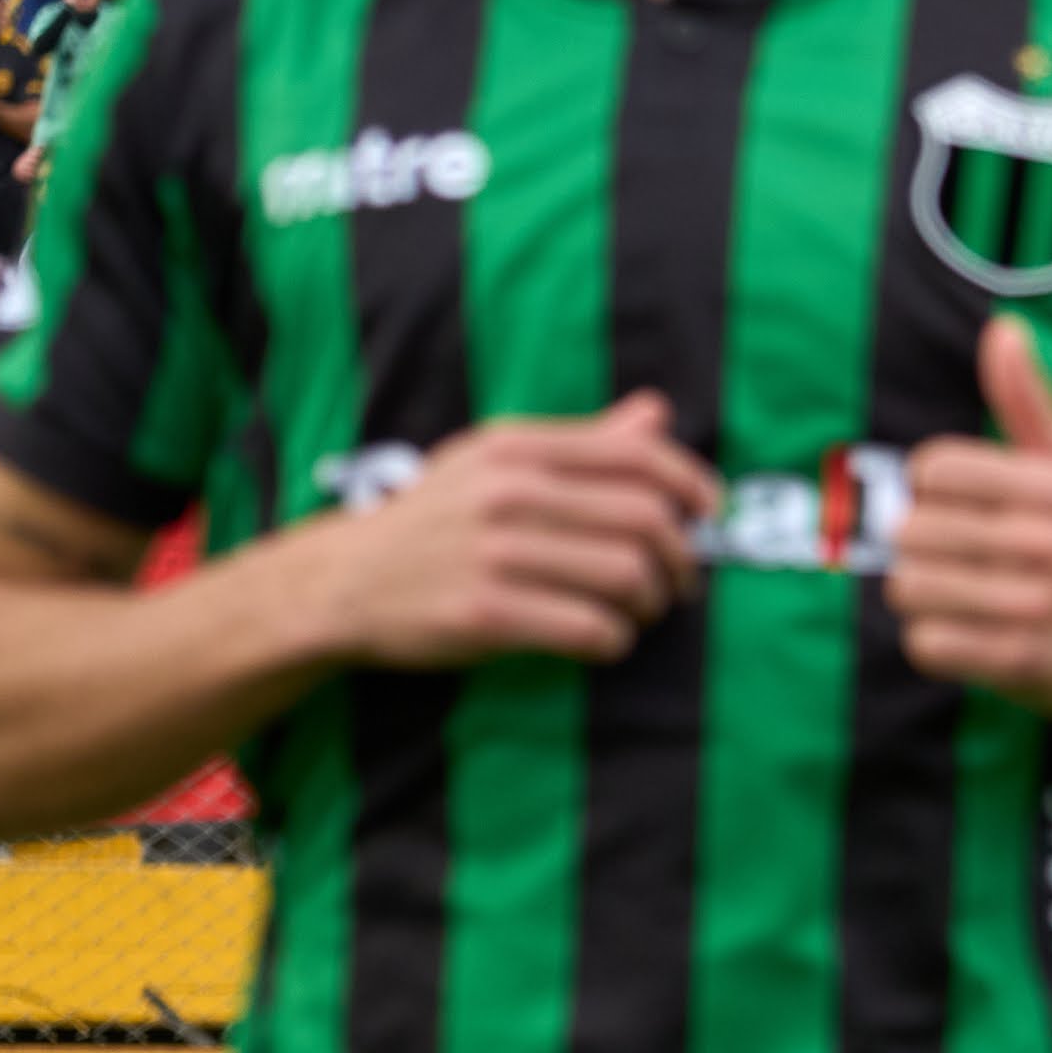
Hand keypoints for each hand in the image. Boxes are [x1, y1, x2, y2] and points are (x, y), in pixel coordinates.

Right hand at [308, 393, 717, 666]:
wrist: (342, 581)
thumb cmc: (437, 522)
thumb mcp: (496, 464)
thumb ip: (584, 444)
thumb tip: (657, 412)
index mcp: (517, 446)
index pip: (639, 456)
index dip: (695, 488)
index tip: (710, 517)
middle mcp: (507, 491)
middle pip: (648, 521)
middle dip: (682, 560)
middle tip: (677, 584)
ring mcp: (494, 552)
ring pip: (629, 577)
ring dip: (649, 605)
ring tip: (633, 612)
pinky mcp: (485, 612)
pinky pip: (592, 629)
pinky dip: (614, 640)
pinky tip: (600, 638)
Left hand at [889, 316, 1051, 716]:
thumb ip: (1028, 401)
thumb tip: (1002, 329)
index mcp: (1051, 487)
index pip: (930, 471)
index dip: (931, 492)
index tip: (963, 510)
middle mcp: (1046, 543)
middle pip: (910, 531)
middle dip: (924, 548)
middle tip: (962, 562)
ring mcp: (1035, 605)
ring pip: (909, 587)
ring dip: (926, 598)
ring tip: (963, 600)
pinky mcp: (1023, 661)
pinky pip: (927, 643)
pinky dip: (939, 643)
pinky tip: (971, 637)